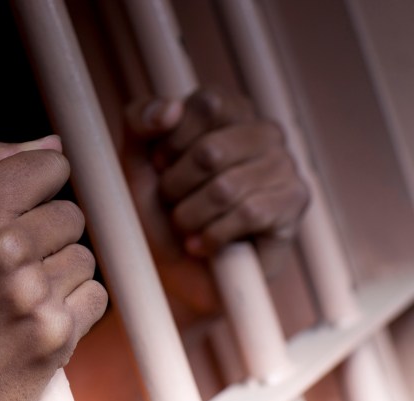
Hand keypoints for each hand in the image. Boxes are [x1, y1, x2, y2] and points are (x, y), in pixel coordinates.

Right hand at [0, 136, 107, 400]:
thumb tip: (54, 144)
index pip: (52, 167)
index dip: (42, 189)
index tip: (27, 209)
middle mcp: (3, 246)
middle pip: (72, 215)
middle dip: (49, 239)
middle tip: (13, 267)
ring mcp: (32, 291)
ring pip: (85, 258)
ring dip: (60, 277)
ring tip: (19, 299)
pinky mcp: (56, 334)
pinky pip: (95, 297)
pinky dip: (74, 310)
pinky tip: (36, 321)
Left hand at [126, 88, 308, 276]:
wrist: (176, 270)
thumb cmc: (157, 210)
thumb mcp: (134, 160)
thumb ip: (138, 121)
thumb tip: (171, 107)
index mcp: (228, 110)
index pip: (207, 103)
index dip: (171, 142)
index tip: (160, 166)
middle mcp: (263, 131)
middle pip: (210, 151)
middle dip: (175, 187)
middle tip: (172, 203)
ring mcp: (284, 166)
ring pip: (225, 189)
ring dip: (190, 217)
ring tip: (186, 226)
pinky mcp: (293, 203)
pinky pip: (247, 215)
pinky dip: (212, 236)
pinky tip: (203, 244)